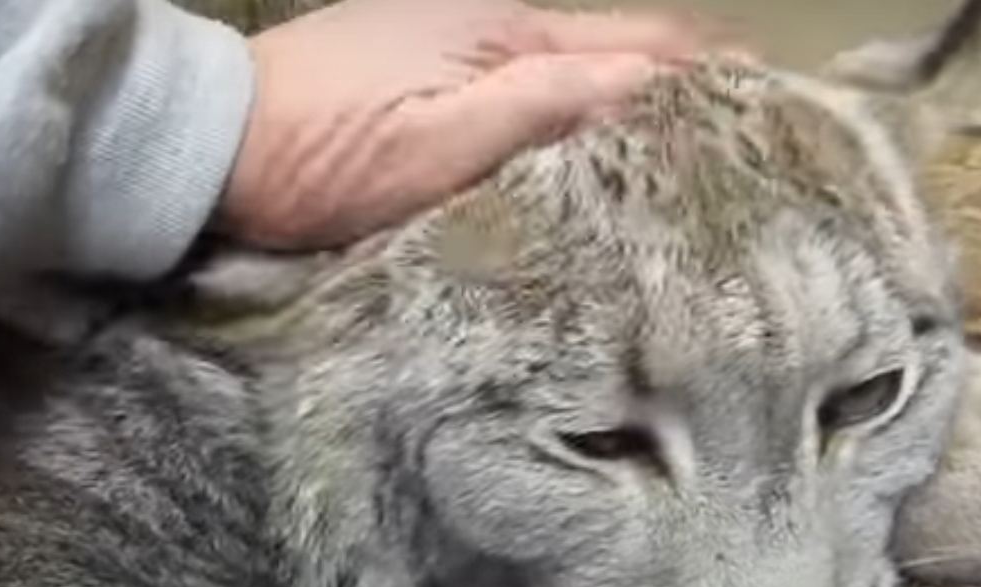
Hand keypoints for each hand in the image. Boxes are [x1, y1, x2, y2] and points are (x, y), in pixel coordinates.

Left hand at [213, 0, 722, 250]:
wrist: (203, 147)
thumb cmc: (318, 153)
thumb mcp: (435, 144)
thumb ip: (542, 107)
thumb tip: (651, 84)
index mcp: (505, 31)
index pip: (639, 45)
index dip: (710, 78)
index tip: (777, 116)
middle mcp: (489, 24)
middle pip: (612, 55)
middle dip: (680, 96)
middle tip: (747, 157)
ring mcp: (453, 48)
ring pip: (570, 75)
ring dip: (626, 111)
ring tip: (687, 168)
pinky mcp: (421, 80)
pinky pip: (524, 92)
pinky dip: (571, 118)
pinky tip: (589, 160)